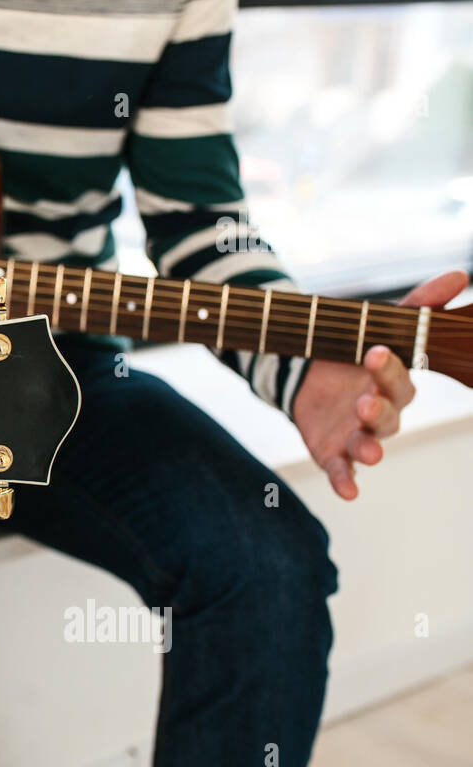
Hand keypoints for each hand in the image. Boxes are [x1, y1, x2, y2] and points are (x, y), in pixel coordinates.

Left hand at [292, 270, 467, 499]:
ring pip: (369, 445)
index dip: (389, 369)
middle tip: (365, 399)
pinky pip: (340, 470)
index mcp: (393, 384)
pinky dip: (345, 480)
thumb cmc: (355, 354)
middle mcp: (379, 413)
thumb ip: (416, 306)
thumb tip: (460, 275)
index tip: (376, 350)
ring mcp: (355, 434)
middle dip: (378, 409)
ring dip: (369, 449)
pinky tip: (348, 492)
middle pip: (387, 415)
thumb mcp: (379, 327)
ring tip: (368, 451)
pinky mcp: (331, 450)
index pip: (400, 380)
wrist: (308, 374)